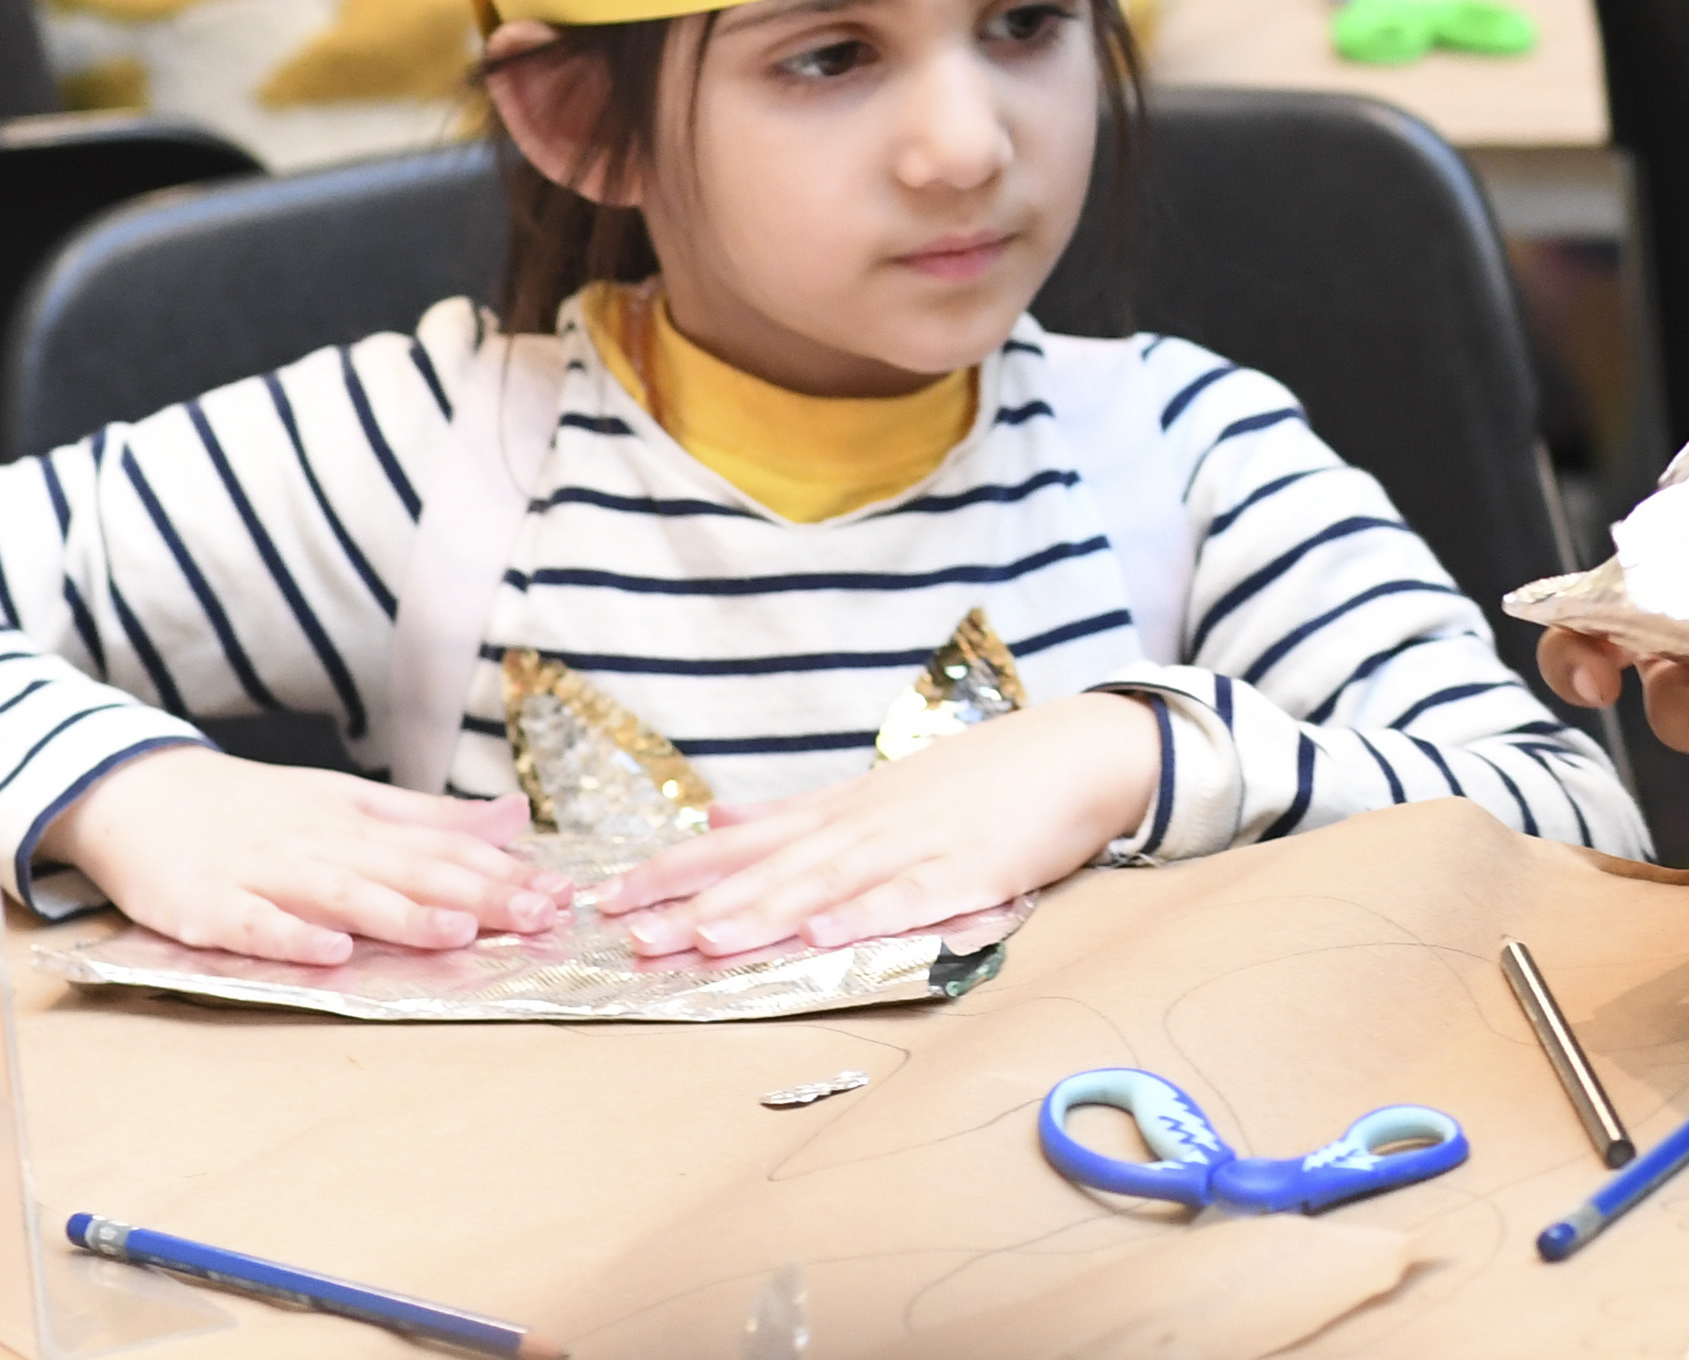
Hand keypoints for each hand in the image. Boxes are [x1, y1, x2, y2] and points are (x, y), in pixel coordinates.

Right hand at [40, 745, 554, 963]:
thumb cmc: (257, 807)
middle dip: (477, 895)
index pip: (442, 846)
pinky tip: (331, 953)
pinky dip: (293, 938)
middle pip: (407, 871)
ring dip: (399, 914)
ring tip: (456, 932)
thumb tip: (515, 818)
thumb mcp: (349, 801)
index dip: (503, 871)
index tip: (560, 895)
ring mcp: (265, 874)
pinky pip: (256, 926)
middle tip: (538, 917)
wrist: (141, 792)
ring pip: (343, 895)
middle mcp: (322, 844)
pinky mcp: (210, 906)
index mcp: (359, 822)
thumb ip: (430, 817)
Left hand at [597, 692, 1160, 956]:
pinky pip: (913, 897)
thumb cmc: (981, 778)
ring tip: (705, 938)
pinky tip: (826, 935)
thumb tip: (716, 819)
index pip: (742, 840)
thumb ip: (797, 812)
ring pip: (828, 881)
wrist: (1079, 750)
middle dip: (697, 901)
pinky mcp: (973, 870)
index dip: (674, 868)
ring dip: (765, 910)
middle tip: (627, 934)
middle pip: (771, 865)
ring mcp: (919, 844)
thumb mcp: (878, 789)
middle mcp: (868, 823)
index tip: (609, 896)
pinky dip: (867, 915)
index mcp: (843, 809)